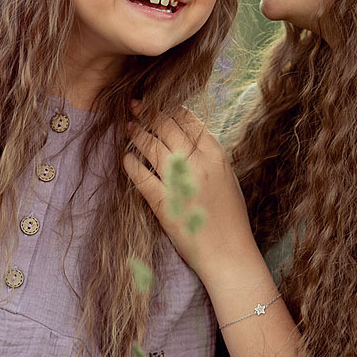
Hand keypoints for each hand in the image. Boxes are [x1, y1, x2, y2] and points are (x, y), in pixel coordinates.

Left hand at [123, 107, 248, 272]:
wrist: (229, 252)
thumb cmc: (230, 217)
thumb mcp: (226, 177)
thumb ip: (208, 155)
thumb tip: (187, 136)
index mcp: (216, 155)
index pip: (188, 120)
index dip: (170, 108)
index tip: (158, 103)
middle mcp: (197, 163)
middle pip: (167, 127)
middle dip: (148, 113)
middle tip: (135, 105)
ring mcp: (179, 182)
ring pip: (151, 146)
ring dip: (137, 133)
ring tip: (128, 126)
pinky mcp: (163, 203)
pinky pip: (140, 176)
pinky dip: (130, 164)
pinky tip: (125, 158)